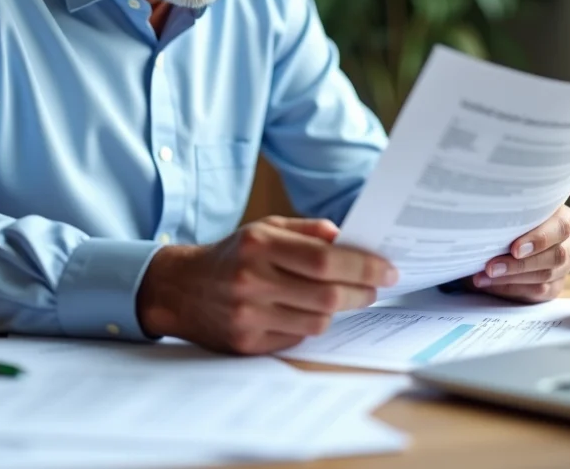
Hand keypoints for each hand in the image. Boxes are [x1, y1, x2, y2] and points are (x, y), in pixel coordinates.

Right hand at [136, 216, 397, 354]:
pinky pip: (297, 337)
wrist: (181, 288)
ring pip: (317, 320)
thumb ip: (307, 230)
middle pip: (327, 294)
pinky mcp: (246, 342)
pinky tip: (307, 311)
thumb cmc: (233, 254)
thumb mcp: (265, 227)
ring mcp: (248, 315)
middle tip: (375, 287)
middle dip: (362, 292)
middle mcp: (252, 280)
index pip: (325, 259)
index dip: (363, 266)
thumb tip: (347, 238)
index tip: (388, 269)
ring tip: (341, 297)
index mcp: (259, 244)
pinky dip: (310, 324)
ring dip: (338, 309)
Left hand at [466, 205, 569, 302]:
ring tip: (484, 276)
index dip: (539, 239)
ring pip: (545, 275)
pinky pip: (539, 291)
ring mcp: (565, 265)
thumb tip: (483, 223)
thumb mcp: (510, 213)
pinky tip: (491, 284)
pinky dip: (511, 288)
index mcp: (564, 217)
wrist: (504, 239)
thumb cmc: (509, 221)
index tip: (514, 249)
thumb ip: (508, 216)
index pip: (561, 227)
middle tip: (492, 267)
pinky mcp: (556, 284)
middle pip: (555, 256)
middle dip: (520, 264)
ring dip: (510, 277)